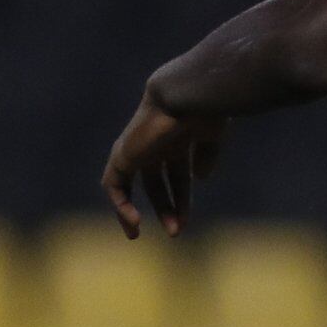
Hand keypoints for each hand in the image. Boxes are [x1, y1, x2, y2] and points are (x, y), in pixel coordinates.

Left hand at [101, 90, 225, 236]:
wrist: (185, 94)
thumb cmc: (205, 110)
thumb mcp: (212, 136)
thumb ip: (207, 155)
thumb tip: (201, 178)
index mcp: (177, 136)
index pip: (177, 172)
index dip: (181, 197)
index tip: (184, 220)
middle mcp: (155, 141)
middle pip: (156, 181)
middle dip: (166, 207)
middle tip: (175, 232)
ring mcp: (139, 146)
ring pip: (131, 183)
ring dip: (135, 208)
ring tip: (138, 232)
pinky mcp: (123, 153)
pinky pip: (114, 184)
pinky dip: (120, 203)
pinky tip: (134, 221)